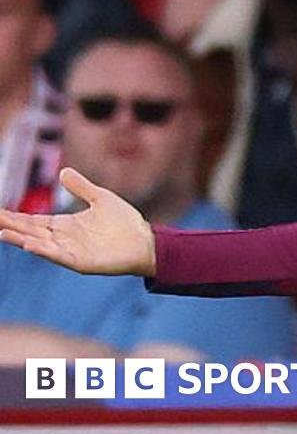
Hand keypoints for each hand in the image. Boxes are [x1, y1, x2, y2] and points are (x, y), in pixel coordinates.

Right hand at [0, 168, 155, 276]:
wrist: (145, 241)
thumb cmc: (125, 222)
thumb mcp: (100, 198)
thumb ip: (81, 187)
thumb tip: (63, 172)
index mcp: (65, 224)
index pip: (32, 220)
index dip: (14, 217)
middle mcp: (62, 238)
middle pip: (30, 231)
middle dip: (10, 226)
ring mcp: (69, 251)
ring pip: (39, 244)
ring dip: (21, 239)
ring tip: (2, 233)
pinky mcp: (79, 261)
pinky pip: (57, 255)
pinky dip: (43, 250)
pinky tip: (29, 244)